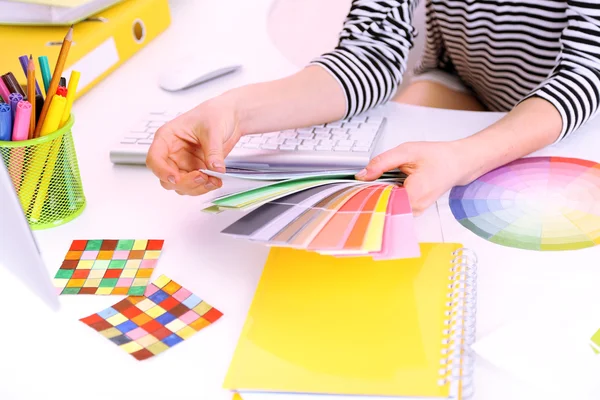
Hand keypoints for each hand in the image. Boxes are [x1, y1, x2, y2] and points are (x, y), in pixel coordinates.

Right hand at [146, 98, 240, 195]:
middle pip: (166, 178)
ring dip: (196, 188)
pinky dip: (205, 187)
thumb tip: (215, 168)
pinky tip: (216, 181)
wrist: (229, 116)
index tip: (175, 178)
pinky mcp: (196, 170)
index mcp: (168, 137)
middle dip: (184, 182)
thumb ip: (213, 151)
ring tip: (213, 180)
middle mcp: (172, 153)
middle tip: (202, 177)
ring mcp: (184, 163)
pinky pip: (195, 186)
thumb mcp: (213, 129)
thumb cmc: (214, 114)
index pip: (154, 158)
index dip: (162, 171)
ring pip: (181, 186)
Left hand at [355, 141, 470, 214]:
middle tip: (363, 182)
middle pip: (383, 206)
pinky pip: (394, 205)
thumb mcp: (406, 151)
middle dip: (371, 194)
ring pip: (388, 207)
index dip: (366, 194)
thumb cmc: (437, 156)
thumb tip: (362, 175)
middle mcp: (415, 208)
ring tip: (378, 181)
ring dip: (379, 195)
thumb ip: (382, 162)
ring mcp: (415, 211)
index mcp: (414, 194)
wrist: (458, 163)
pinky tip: (386, 186)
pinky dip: (388, 196)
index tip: (355, 186)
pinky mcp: (414, 210)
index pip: (380, 202)